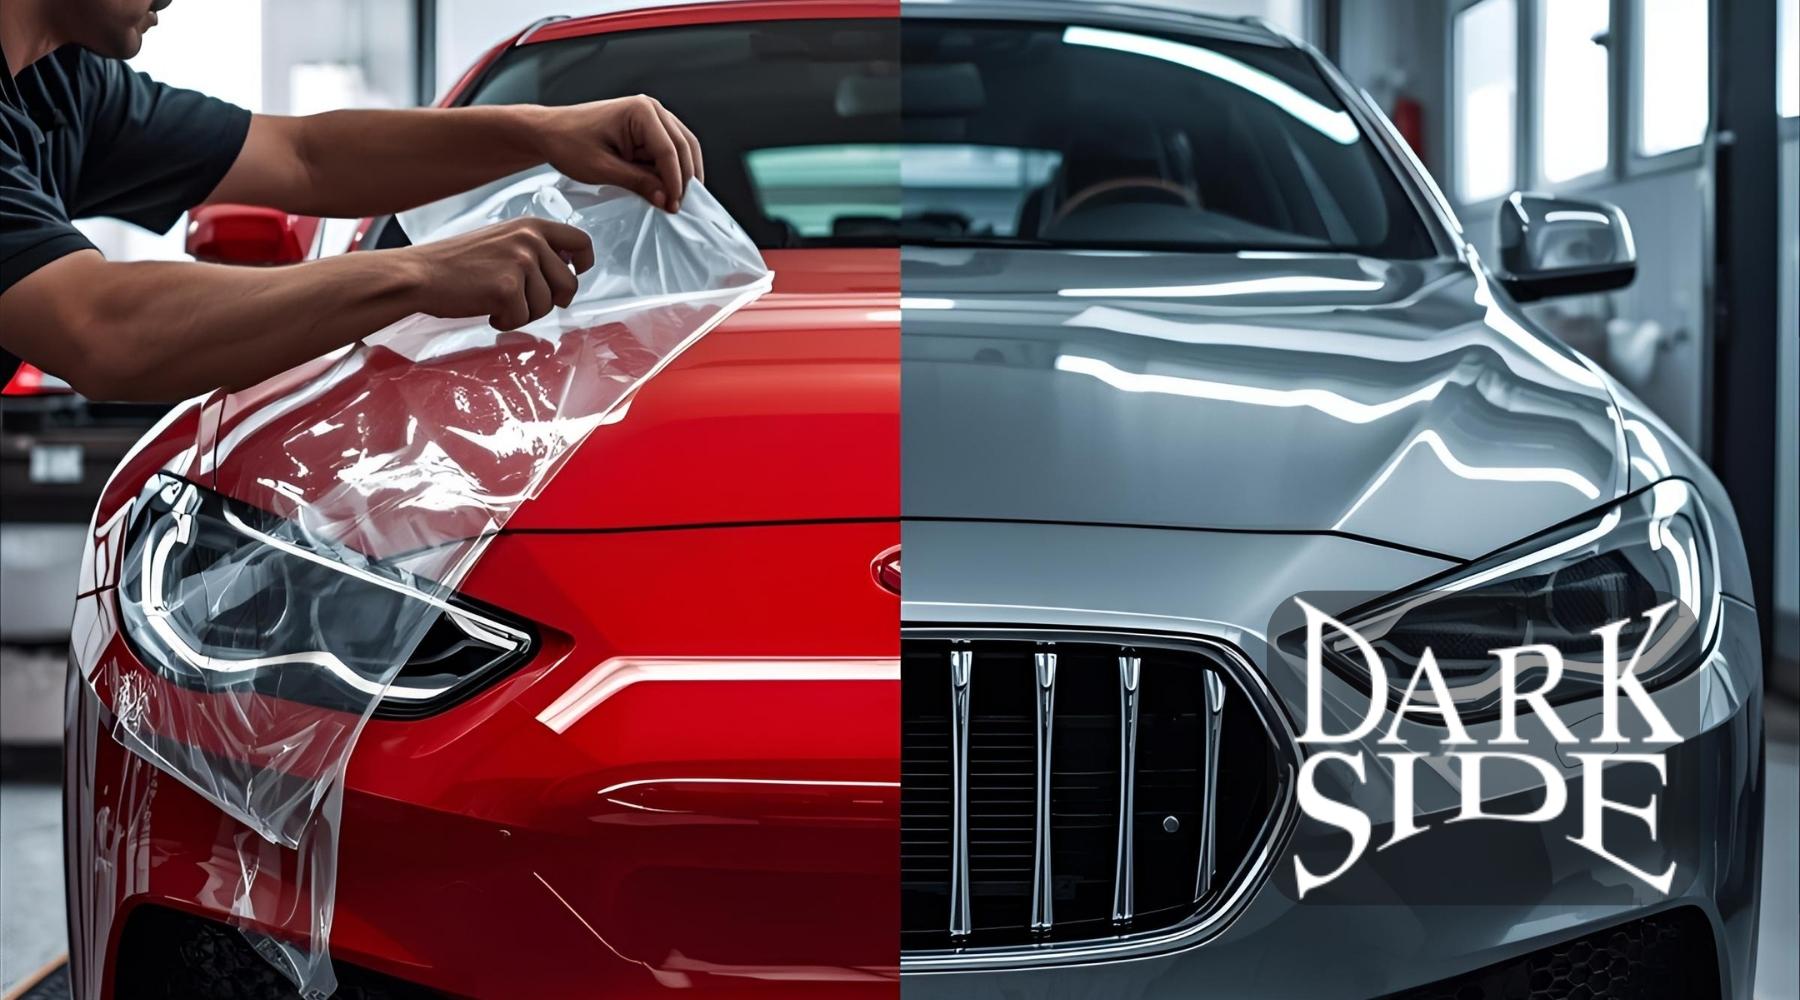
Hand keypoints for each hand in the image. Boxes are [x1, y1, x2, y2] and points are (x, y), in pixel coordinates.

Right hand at [401, 218, 595, 330]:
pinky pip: (523, 318)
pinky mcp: (508, 288)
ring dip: (523, 312)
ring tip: (495, 301)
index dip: (583, 263)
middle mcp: (530, 240)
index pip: (581, 241)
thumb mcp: (501, 242)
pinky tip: (485, 309)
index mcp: (530, 226)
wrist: (418, 274)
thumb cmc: (455, 264)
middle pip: (569, 284)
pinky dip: (505, 321)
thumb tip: (568, 269)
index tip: (576, 274)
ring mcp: (520, 263)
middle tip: (524, 303)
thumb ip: (533, 249)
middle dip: (551, 301)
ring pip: (546, 306)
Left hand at [534, 96, 703, 211]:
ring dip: (683, 175)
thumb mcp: (602, 168)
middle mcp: (651, 108)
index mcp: (640, 111)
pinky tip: (669, 189)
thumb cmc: (568, 144)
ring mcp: (652, 117)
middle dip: (684, 179)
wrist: (549, 132)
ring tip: (676, 200)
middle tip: (677, 207)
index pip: (669, 150)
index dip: (674, 181)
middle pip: (683, 147)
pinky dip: (672, 170)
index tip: (673, 207)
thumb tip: (666, 198)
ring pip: (683, 148)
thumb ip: (637, 182)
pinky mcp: (648, 129)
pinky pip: (670, 150)